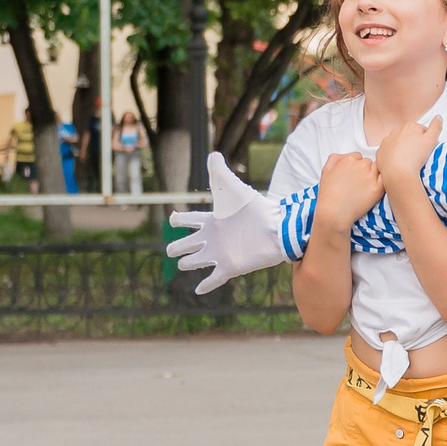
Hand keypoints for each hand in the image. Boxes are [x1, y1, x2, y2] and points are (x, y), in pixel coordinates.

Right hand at [166, 151, 285, 293]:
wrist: (275, 229)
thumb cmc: (255, 208)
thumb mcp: (233, 190)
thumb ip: (220, 174)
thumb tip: (212, 154)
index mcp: (213, 220)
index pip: (190, 220)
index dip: (180, 220)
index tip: (172, 219)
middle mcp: (214, 238)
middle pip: (188, 244)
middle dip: (178, 247)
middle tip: (171, 250)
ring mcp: (220, 254)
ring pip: (196, 261)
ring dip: (189, 263)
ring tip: (183, 264)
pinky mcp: (229, 267)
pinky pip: (213, 279)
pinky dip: (205, 285)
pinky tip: (198, 291)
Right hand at [315, 150, 382, 231]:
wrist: (334, 213)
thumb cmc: (328, 194)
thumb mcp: (326, 170)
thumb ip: (336, 158)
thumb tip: (347, 157)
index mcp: (349, 159)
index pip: (358, 157)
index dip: (354, 166)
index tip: (352, 176)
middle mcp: (361, 166)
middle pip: (368, 162)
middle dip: (364, 170)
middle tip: (357, 182)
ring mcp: (371, 177)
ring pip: (377, 169)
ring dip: (373, 175)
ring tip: (364, 187)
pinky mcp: (378, 188)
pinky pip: (384, 179)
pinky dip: (381, 182)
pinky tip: (372, 189)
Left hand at [375, 113, 441, 185]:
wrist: (398, 173)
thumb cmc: (416, 157)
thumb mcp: (431, 140)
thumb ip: (436, 127)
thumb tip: (438, 117)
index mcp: (410, 126)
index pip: (421, 130)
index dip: (426, 140)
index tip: (427, 149)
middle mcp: (396, 131)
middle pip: (409, 136)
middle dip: (413, 143)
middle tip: (418, 156)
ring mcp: (387, 141)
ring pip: (397, 143)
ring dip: (402, 149)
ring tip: (408, 160)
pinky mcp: (380, 152)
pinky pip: (388, 152)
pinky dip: (392, 156)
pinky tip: (398, 163)